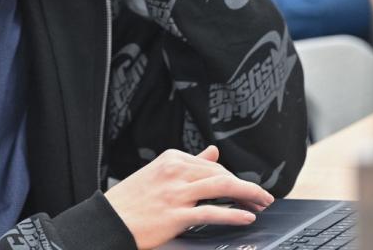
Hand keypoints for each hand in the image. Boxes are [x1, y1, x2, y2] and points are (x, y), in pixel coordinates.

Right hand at [103, 146, 273, 249]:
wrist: (109, 221)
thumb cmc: (132, 200)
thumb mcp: (159, 173)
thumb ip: (189, 163)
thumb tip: (214, 152)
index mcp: (172, 158)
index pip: (213, 165)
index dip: (235, 178)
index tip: (248, 189)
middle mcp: (175, 171)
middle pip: (222, 174)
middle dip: (247, 186)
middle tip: (263, 198)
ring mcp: (175, 193)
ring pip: (222, 186)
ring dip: (248, 194)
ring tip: (263, 204)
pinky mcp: (175, 215)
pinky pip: (212, 212)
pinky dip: (233, 214)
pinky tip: (246, 217)